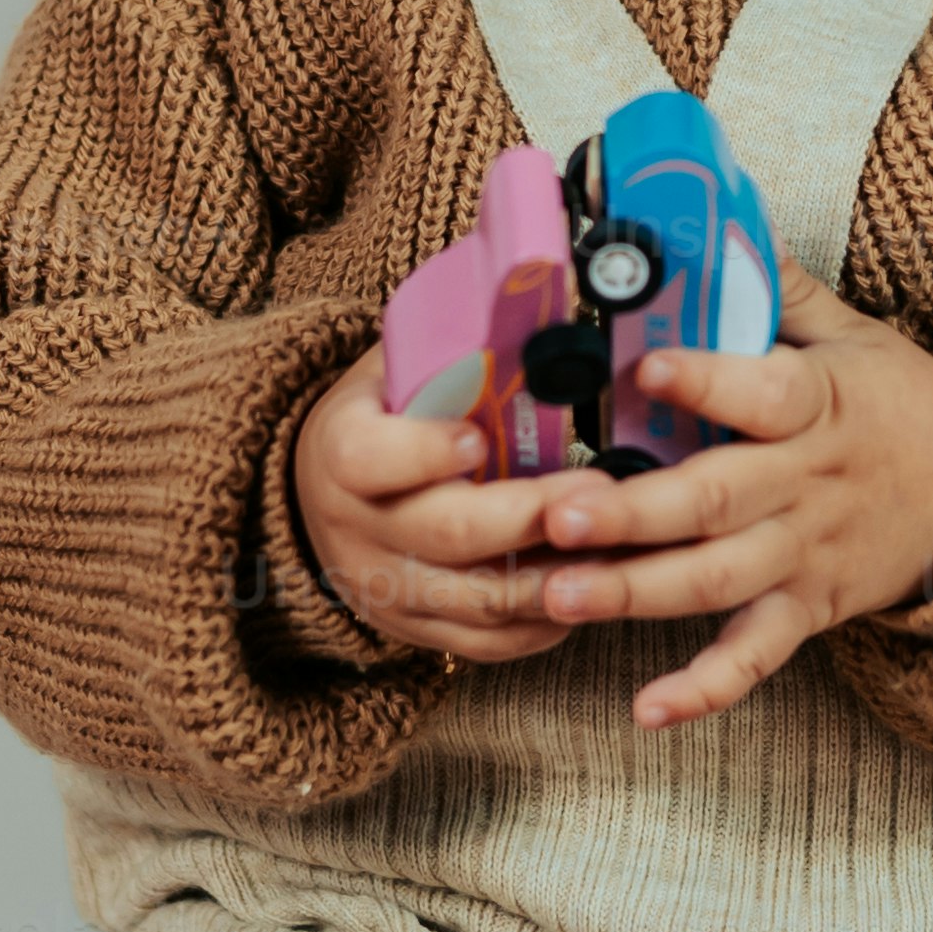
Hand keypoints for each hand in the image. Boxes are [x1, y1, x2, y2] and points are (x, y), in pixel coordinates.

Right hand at [289, 340, 590, 668]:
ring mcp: (386, 589)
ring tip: (619, 544)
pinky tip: (589, 588)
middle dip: (527, 516)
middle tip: (597, 492)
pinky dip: (544, 622)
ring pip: (478, 600)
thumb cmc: (380, 419)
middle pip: (445, 535)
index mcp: (341, 454)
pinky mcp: (416, 630)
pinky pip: (487, 642)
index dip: (423, 452)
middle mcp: (357, 530)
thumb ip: (452, 352)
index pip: (370, 459)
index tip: (477, 439)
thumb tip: (540, 289)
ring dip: (555, 576)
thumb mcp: (394, 373)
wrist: (314, 497)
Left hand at [521, 278, 932, 728]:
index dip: (708, 383)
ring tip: (559, 595)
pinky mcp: (808, 609)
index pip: (764, 393)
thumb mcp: (855, 335)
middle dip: (633, 513)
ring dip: (637, 593)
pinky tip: (648, 710)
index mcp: (817, 406)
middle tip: (557, 515)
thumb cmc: (901, 405)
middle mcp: (805, 487)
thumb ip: (781, 290)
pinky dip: (706, 688)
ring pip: (716, 581)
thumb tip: (722, 222)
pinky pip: (755, 655)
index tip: (647, 370)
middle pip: (715, 502)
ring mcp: (805, 555)